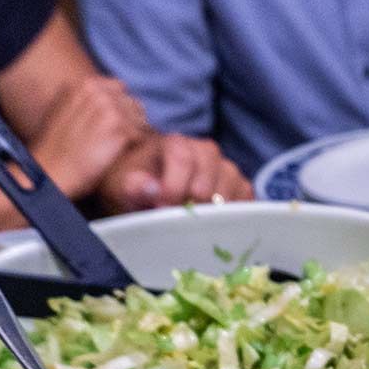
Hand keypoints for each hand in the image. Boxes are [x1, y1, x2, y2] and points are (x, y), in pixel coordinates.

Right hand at [29, 76, 147, 197]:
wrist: (52, 170)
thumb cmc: (58, 147)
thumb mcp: (66, 110)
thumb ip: (87, 100)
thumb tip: (113, 92)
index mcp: (84, 85)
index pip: (119, 87)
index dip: (122, 106)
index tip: (117, 123)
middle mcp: (97, 92)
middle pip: (132, 102)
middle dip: (132, 119)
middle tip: (123, 137)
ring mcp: (108, 109)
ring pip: (139, 117)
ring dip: (136, 132)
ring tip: (123, 146)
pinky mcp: (118, 129)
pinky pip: (141, 134)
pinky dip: (137, 145)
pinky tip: (124, 153)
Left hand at [98, 133, 252, 211]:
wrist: (151, 200)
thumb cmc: (137, 191)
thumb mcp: (122, 188)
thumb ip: (132, 186)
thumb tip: (152, 188)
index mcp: (175, 143)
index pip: (182, 156)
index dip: (174, 184)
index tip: (161, 207)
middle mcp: (204, 151)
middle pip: (211, 167)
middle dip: (196, 195)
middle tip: (182, 217)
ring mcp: (225, 168)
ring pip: (231, 181)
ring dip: (216, 205)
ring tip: (198, 224)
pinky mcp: (239, 187)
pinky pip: (246, 195)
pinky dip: (236, 211)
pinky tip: (218, 225)